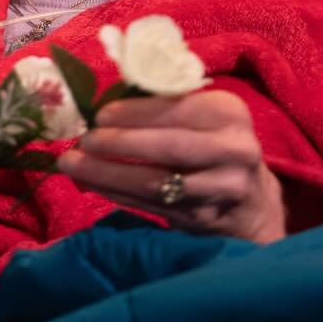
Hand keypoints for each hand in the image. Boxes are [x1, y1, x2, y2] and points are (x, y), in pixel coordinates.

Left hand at [57, 91, 285, 242]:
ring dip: (108, 174)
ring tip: (72, 164)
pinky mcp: (202, 219)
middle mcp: (233, 151)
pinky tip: (91, 183)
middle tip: (83, 140)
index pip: (178, 109)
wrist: (250, 201)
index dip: (136, 113)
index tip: (100, 115)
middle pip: (170, 148)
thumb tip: (102, 102)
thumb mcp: (202, 114)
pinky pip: (151, 206)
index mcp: (230, 113)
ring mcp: (220, 189)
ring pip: (158, 183)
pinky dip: (116, 194)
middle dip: (120, 144)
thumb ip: (163, 104)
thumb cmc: (211, 142)